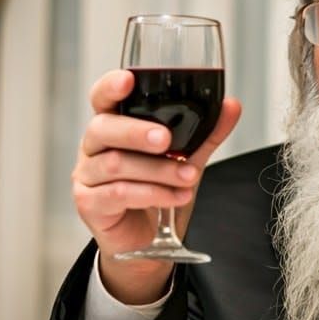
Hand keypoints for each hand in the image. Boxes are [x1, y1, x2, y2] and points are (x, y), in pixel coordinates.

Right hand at [71, 69, 241, 302]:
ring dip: (157, 170)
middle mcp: (94, 146)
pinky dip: (152, 194)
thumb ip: (206, 133)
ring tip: (189, 177)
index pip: (102, 99)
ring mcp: (87, 175)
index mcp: (114, 125)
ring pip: (115, 164)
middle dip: (137, 132)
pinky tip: (175, 196)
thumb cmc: (160, 189)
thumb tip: (231, 106)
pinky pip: (117, 194)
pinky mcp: (89, 203)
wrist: (148, 240)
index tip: (128, 80)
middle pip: (103, 128)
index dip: (110, 87)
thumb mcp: (188, 158)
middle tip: (167, 140)